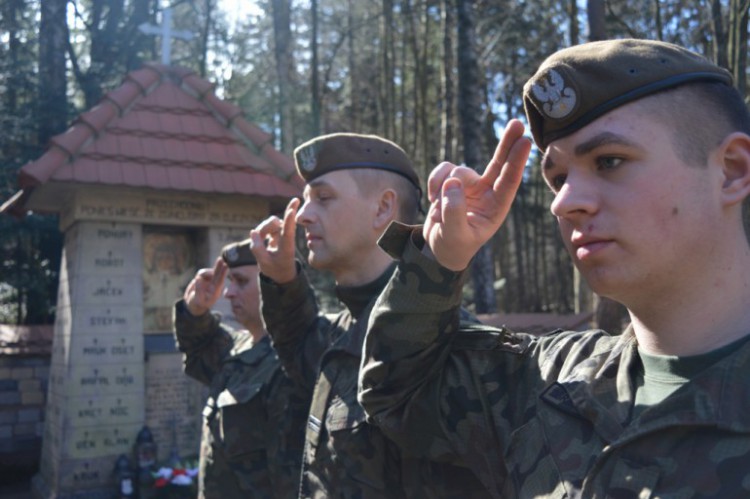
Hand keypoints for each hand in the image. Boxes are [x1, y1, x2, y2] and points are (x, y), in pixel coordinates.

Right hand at [184, 257, 227, 315]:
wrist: (193, 303)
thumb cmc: (196, 304)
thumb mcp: (197, 300)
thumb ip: (198, 290)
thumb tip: (198, 278)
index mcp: (216, 291)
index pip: (220, 280)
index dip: (223, 273)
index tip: (226, 266)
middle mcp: (214, 285)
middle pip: (217, 273)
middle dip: (219, 266)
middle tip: (221, 258)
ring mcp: (209, 281)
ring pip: (207, 272)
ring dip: (203, 274)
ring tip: (198, 281)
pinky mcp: (204, 278)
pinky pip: (202, 273)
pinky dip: (199, 275)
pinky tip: (197, 281)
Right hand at [249, 198, 299, 283]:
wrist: (284, 271)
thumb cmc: (275, 269)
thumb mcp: (264, 264)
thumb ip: (257, 249)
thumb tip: (253, 231)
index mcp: (287, 247)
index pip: (288, 232)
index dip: (289, 220)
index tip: (292, 210)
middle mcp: (287, 237)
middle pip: (275, 222)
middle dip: (264, 227)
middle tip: (259, 237)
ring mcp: (284, 232)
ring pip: (271, 221)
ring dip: (263, 229)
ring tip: (261, 241)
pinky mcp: (279, 230)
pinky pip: (268, 224)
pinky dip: (262, 230)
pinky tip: (263, 238)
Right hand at [424, 119, 530, 270]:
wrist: (439, 247)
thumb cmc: (453, 245)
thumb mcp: (454, 235)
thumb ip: (454, 212)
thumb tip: (452, 182)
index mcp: (496, 207)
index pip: (509, 181)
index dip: (516, 161)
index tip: (525, 142)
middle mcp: (487, 193)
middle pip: (499, 162)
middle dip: (507, 142)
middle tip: (517, 123)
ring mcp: (470, 185)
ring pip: (458, 170)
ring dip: (443, 185)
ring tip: (437, 207)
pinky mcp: (453, 180)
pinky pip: (443, 170)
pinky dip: (434, 181)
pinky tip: (432, 199)